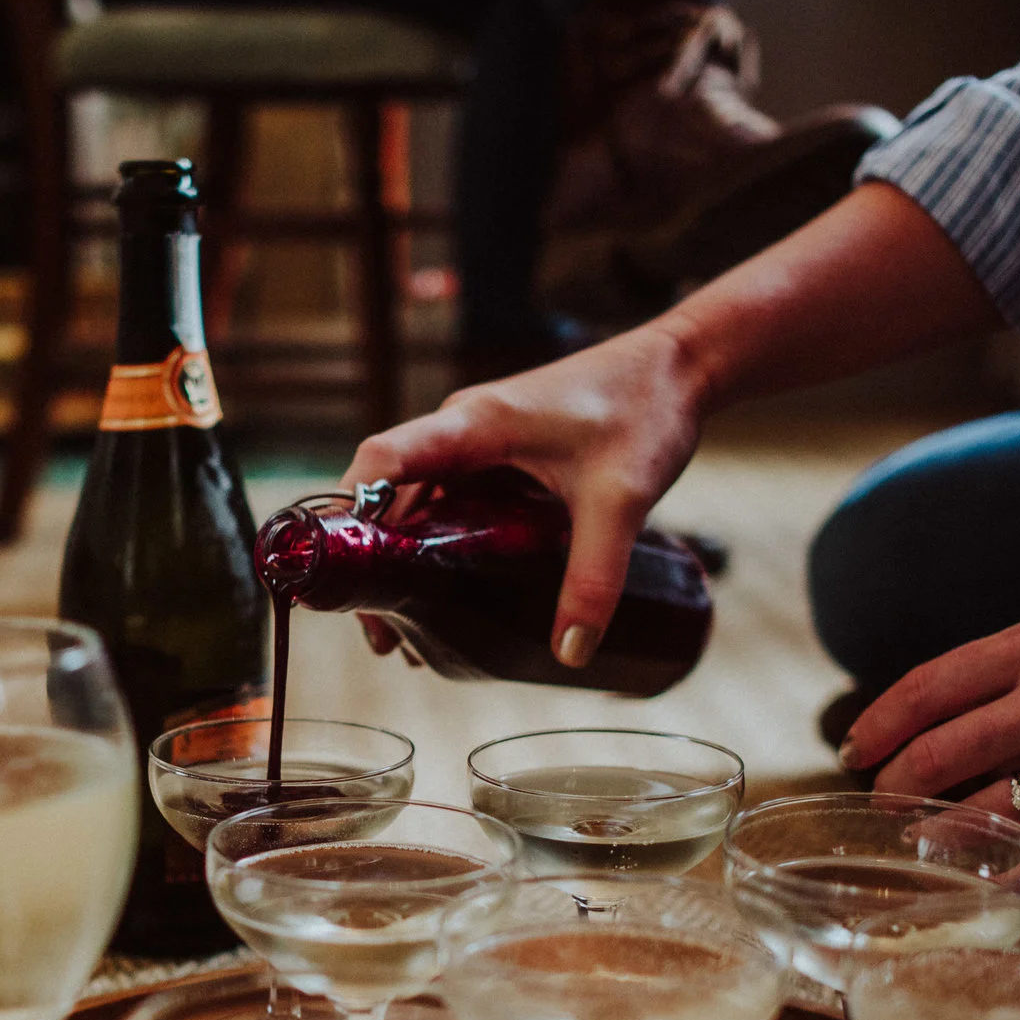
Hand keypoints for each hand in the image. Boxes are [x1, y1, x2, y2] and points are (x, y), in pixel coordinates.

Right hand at [344, 321, 707, 667]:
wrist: (682, 367)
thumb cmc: (646, 411)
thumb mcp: (621, 501)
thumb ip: (595, 576)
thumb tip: (571, 651)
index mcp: (474, 425)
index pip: (382, 460)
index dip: (349, 514)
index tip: (338, 575)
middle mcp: (463, 429)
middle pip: (389, 493)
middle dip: (377, 563)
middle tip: (383, 633)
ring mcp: (480, 442)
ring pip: (419, 502)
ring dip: (408, 560)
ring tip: (412, 629)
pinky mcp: (501, 456)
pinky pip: (453, 502)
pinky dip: (442, 546)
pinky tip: (456, 594)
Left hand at [838, 589, 1019, 892]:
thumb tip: (955, 704)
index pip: (925, 689)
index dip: (876, 727)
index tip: (855, 751)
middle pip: (936, 757)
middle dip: (893, 788)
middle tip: (883, 804)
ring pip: (981, 815)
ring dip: (938, 838)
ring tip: (923, 846)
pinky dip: (1014, 882)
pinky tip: (993, 888)